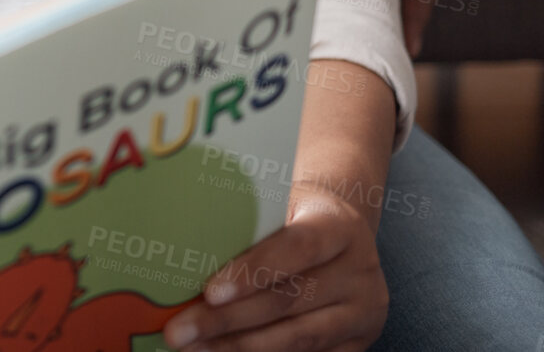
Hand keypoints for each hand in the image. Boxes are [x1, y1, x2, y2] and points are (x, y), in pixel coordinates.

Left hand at [162, 186, 387, 351]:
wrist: (343, 232)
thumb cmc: (295, 216)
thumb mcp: (280, 206)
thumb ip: (248, 225)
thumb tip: (185, 249)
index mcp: (340, 227)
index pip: (297, 248)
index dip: (253, 272)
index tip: (209, 292)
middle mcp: (359, 272)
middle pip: (289, 301)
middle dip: (229, 320)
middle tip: (180, 331)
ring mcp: (363, 312)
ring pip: (298, 338)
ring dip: (239, 347)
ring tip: (194, 347)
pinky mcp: (359, 342)